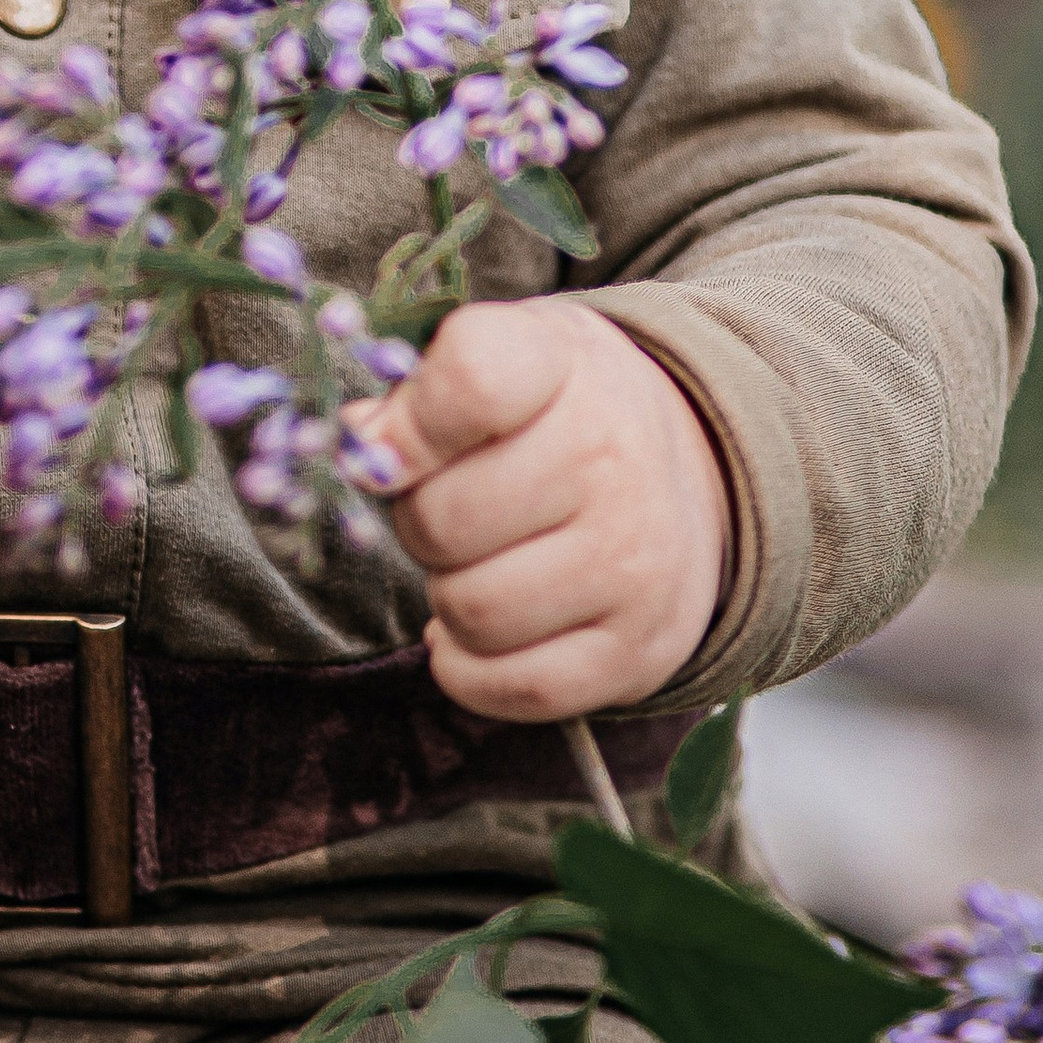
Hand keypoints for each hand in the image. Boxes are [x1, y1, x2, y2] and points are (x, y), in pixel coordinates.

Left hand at [359, 302, 727, 723]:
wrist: (683, 475)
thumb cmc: (555, 410)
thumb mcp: (499, 355)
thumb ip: (417, 389)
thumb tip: (359, 444)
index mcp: (566, 363)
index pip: (472, 381)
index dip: (406, 426)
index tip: (389, 447)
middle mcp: (616, 460)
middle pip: (441, 520)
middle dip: (419, 523)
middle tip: (448, 512)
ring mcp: (635, 563)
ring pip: (470, 611)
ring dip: (447, 596)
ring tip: (478, 563)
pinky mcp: (637, 652)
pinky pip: (510, 688)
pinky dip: (470, 668)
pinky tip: (482, 631)